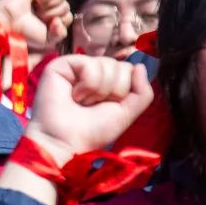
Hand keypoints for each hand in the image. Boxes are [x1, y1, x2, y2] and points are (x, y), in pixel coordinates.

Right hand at [0, 0, 70, 50]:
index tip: (48, 26)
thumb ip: (61, 33)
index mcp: (50, 18)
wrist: (9, 23)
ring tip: (37, 9)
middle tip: (39, 17)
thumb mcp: (48, 39)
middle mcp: (47, 6)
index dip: (61, 22)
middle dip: (55, 14)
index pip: (67, 17)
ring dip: (51, 6)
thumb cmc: (24, 32)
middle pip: (66, 6)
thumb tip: (60, 20)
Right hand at [27, 55, 153, 163]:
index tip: (106, 106)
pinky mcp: (62, 63)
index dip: (123, 91)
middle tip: (92, 105)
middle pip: (121, 66)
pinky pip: (91, 65)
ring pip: (108, 64)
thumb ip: (143, 92)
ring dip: (98, 91)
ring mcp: (77, 66)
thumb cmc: (92, 130)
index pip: (129, 69)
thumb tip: (140, 66)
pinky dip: (87, 85)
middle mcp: (92, 70)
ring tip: (81, 102)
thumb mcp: (126, 113)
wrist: (65, 141)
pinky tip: (74, 95)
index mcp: (106, 80)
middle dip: (113, 91)